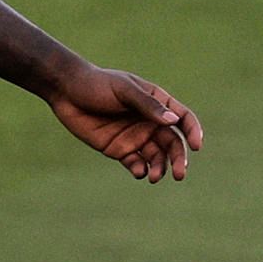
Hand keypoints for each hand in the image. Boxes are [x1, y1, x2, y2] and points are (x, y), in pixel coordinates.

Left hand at [44, 65, 204, 182]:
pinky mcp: (119, 149)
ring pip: (156, 157)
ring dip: (160, 168)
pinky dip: (140, 170)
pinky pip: (136, 163)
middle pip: (173, 143)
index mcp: (155, 103)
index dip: (193, 131)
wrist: (65, 92)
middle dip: (178, 159)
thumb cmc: (97, 85)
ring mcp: (135, 137)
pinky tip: (139, 171)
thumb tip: (173, 119)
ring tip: (153, 176)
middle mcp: (149, 122)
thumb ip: (147, 105)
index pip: (182, 118)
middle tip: (179, 174)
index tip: (197, 145)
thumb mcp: (123, 90)